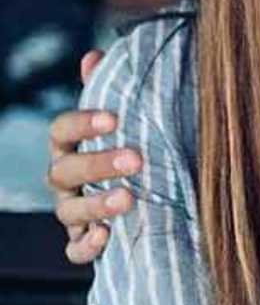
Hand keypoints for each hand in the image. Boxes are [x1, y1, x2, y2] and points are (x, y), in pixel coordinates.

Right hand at [47, 50, 142, 263]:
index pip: (61, 130)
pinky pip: (74, 249)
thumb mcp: (130, 119)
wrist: (155, 195)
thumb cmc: (137, 146)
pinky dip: (87, 245)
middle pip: (65, 170)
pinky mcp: (84, 241)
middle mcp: (65, 179)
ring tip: (129, 199)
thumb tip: (95, 55)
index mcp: (71, 145)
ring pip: (69, 211)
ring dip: (96, 205)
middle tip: (136, 159)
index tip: (113, 118)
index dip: (82, 122)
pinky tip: (106, 237)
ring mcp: (71, 211)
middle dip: (98, 163)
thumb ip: (113, 90)